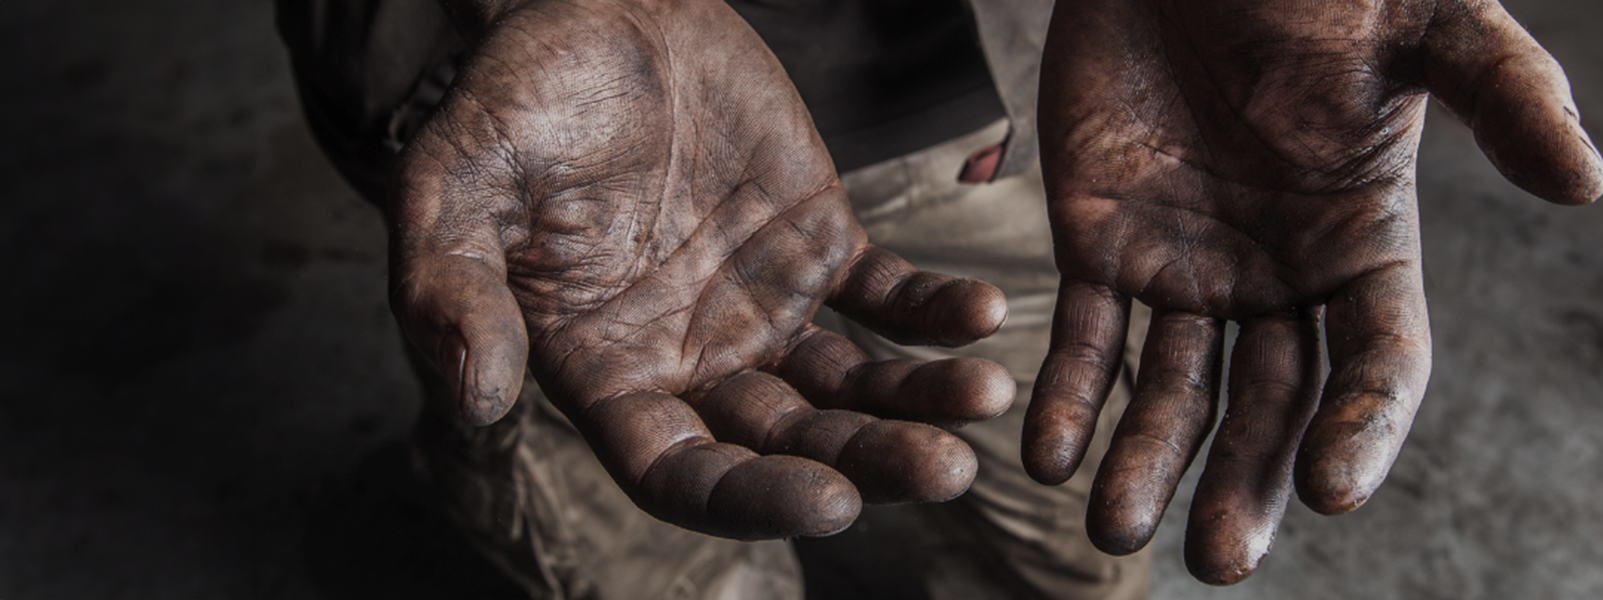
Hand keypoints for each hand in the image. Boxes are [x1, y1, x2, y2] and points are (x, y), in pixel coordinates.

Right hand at [390, 0, 1014, 539]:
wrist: (595, 10)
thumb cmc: (513, 104)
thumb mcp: (451, 188)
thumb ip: (449, 293)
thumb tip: (475, 400)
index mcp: (606, 376)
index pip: (683, 473)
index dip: (754, 499)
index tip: (834, 505)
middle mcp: (693, 361)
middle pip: (788, 443)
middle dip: (867, 463)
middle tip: (946, 470)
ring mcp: (761, 306)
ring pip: (850, 383)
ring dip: (917, 401)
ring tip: (987, 399)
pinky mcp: (816, 243)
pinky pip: (886, 295)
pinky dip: (935, 311)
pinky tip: (984, 316)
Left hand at [1025, 0, 1602, 582]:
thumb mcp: (1428, 22)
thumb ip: (1506, 92)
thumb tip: (1588, 186)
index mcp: (1363, 243)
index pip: (1378, 361)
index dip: (1363, 428)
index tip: (1332, 492)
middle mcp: (1277, 276)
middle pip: (1272, 406)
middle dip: (1247, 482)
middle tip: (1220, 560)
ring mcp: (1187, 265)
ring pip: (1171, 390)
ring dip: (1145, 463)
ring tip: (1116, 531)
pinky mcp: (1101, 239)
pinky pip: (1084, 334)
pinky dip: (1067, 396)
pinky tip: (1046, 458)